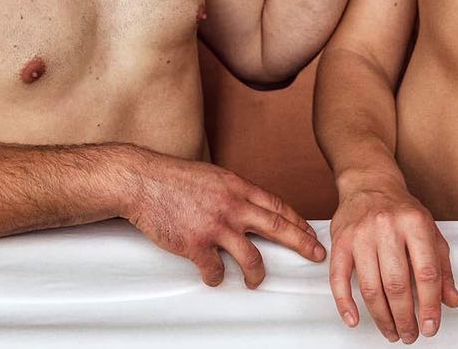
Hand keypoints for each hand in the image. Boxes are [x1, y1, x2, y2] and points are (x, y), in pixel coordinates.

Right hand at [123, 149, 324, 287]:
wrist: (143, 181)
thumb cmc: (174, 178)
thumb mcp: (213, 176)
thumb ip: (234, 192)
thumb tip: (252, 207)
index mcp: (237, 187)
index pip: (277, 205)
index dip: (297, 221)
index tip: (309, 232)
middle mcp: (231, 206)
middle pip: (276, 227)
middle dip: (301, 243)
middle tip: (315, 254)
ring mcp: (215, 226)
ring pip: (251, 257)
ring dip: (258, 273)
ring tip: (256, 280)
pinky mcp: (195, 245)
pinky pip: (216, 270)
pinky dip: (218, 277)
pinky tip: (215, 277)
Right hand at [329, 181, 457, 341]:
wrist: (369, 183)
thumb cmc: (401, 210)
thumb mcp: (430, 231)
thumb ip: (442, 267)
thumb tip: (451, 300)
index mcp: (415, 224)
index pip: (426, 273)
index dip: (430, 305)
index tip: (431, 325)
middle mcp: (387, 227)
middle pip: (397, 284)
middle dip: (405, 318)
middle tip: (410, 334)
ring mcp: (361, 235)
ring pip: (370, 287)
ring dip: (381, 317)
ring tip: (391, 331)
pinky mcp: (340, 241)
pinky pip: (338, 278)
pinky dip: (345, 304)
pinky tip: (354, 318)